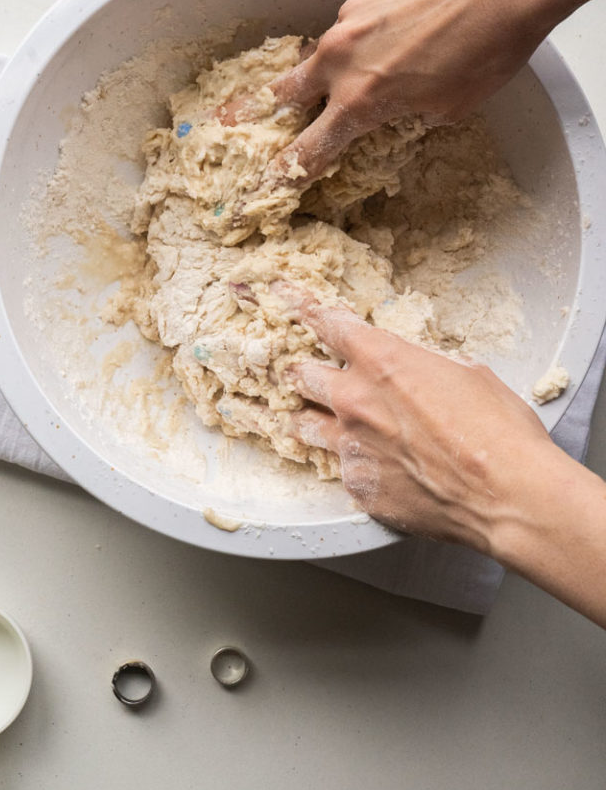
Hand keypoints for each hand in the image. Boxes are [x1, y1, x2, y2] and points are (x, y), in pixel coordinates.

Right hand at [221, 0, 605, 190]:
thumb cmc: (489, 48)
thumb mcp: (451, 106)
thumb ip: (409, 114)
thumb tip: (403, 109)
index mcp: (359, 100)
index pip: (309, 148)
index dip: (289, 169)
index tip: (276, 178)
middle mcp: (342, 57)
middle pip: (286, 92)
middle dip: (281, 110)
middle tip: (280, 118)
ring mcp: (351, 16)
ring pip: (322, 51)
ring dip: (331, 67)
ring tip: (364, 67)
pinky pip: (353, 19)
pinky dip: (365, 32)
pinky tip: (401, 29)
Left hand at [282, 285, 550, 551]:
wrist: (507, 495)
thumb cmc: (499, 430)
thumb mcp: (466, 374)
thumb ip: (425, 367)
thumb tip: (419, 373)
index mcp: (381, 359)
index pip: (326, 323)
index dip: (301, 306)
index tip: (282, 295)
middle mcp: (354, 400)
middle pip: (302, 376)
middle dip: (300, 370)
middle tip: (298, 370)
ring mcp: (352, 447)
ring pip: (305, 425)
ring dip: (307, 417)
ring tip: (306, 417)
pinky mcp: (360, 487)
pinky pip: (341, 469)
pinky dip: (351, 463)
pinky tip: (367, 466)